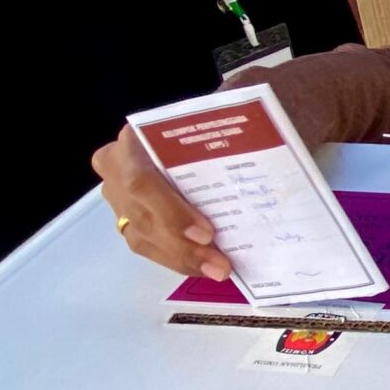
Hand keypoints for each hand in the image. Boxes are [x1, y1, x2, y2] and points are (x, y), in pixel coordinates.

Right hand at [90, 130, 231, 281]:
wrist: (171, 129)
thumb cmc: (204, 121)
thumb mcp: (216, 119)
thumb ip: (233, 135)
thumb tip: (272, 149)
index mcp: (134, 138)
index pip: (142, 182)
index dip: (172, 213)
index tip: (206, 233)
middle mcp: (117, 168)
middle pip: (144, 217)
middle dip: (184, 247)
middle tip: (221, 264)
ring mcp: (118, 196)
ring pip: (143, 237)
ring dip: (182, 259)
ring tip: (217, 270)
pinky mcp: (127, 217)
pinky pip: (148, 245)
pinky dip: (178, 258)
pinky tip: (204, 267)